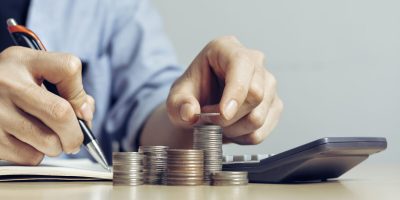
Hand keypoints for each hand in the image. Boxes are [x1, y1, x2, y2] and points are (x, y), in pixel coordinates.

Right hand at [0, 46, 93, 164]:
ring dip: (57, 146)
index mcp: (23, 61)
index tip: (80, 108)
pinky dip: (36, 155)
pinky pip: (29, 156)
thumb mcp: (34, 71)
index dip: (81, 94)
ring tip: (48, 138)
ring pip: (48, 141)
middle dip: (76, 133)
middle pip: (60, 113)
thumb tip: (85, 117)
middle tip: (75, 139)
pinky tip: (27, 142)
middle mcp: (7, 83)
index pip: (68, 68)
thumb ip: (68, 88)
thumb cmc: (10, 84)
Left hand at [167, 36, 282, 144]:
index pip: (242, 65)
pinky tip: (231, 129)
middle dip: (228, 117)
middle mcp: (253, 61)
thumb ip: (179, 105)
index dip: (235, 92)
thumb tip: (190, 113)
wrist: (200, 109)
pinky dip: (242, 137)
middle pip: (255, 94)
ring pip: (259, 117)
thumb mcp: (175, 99)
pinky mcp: (274, 105)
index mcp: (226, 48)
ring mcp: (268, 83)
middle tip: (208, 120)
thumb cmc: (190, 96)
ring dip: (233, 129)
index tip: (223, 114)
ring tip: (218, 124)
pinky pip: (261, 131)